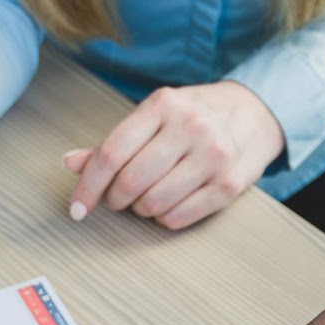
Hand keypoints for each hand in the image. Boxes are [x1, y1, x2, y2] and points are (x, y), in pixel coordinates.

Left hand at [62, 82, 283, 229]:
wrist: (253, 113)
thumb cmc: (193, 116)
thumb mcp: (154, 116)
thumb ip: (113, 142)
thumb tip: (70, 163)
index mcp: (163, 105)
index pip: (112, 153)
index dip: (88, 186)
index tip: (77, 208)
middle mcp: (190, 127)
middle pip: (131, 182)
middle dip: (115, 200)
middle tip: (119, 198)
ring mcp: (213, 156)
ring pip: (153, 204)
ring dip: (140, 210)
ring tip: (147, 197)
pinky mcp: (229, 185)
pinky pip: (178, 218)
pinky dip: (163, 219)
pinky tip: (168, 203)